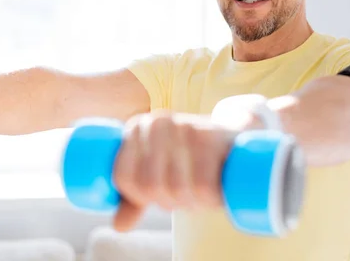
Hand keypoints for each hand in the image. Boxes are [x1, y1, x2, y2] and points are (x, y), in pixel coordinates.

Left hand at [111, 111, 245, 231]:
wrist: (231, 141)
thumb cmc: (190, 161)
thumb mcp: (159, 175)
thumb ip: (135, 199)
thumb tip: (118, 226)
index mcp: (136, 128)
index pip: (124, 178)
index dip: (141, 197)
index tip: (161, 193)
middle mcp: (157, 122)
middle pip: (150, 186)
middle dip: (170, 201)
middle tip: (187, 195)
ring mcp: (184, 127)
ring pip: (176, 188)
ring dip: (192, 202)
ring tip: (202, 192)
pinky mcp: (211, 138)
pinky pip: (201, 186)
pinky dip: (209, 200)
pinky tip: (216, 192)